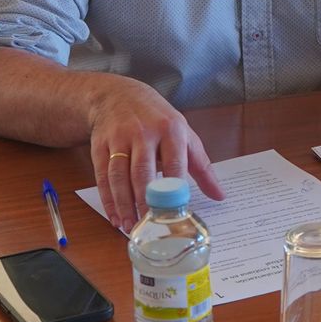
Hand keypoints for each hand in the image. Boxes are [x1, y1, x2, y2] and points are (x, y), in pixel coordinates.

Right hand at [87, 79, 224, 230]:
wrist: (119, 95)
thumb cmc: (159, 120)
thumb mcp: (184, 135)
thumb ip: (202, 167)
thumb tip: (220, 195)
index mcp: (171, 131)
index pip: (174, 164)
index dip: (174, 191)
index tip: (175, 214)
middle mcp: (144, 133)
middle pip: (142, 172)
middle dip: (144, 201)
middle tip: (148, 225)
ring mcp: (120, 138)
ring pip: (119, 176)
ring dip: (123, 204)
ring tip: (129, 226)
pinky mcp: (100, 145)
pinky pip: (102, 176)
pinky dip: (107, 199)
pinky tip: (114, 215)